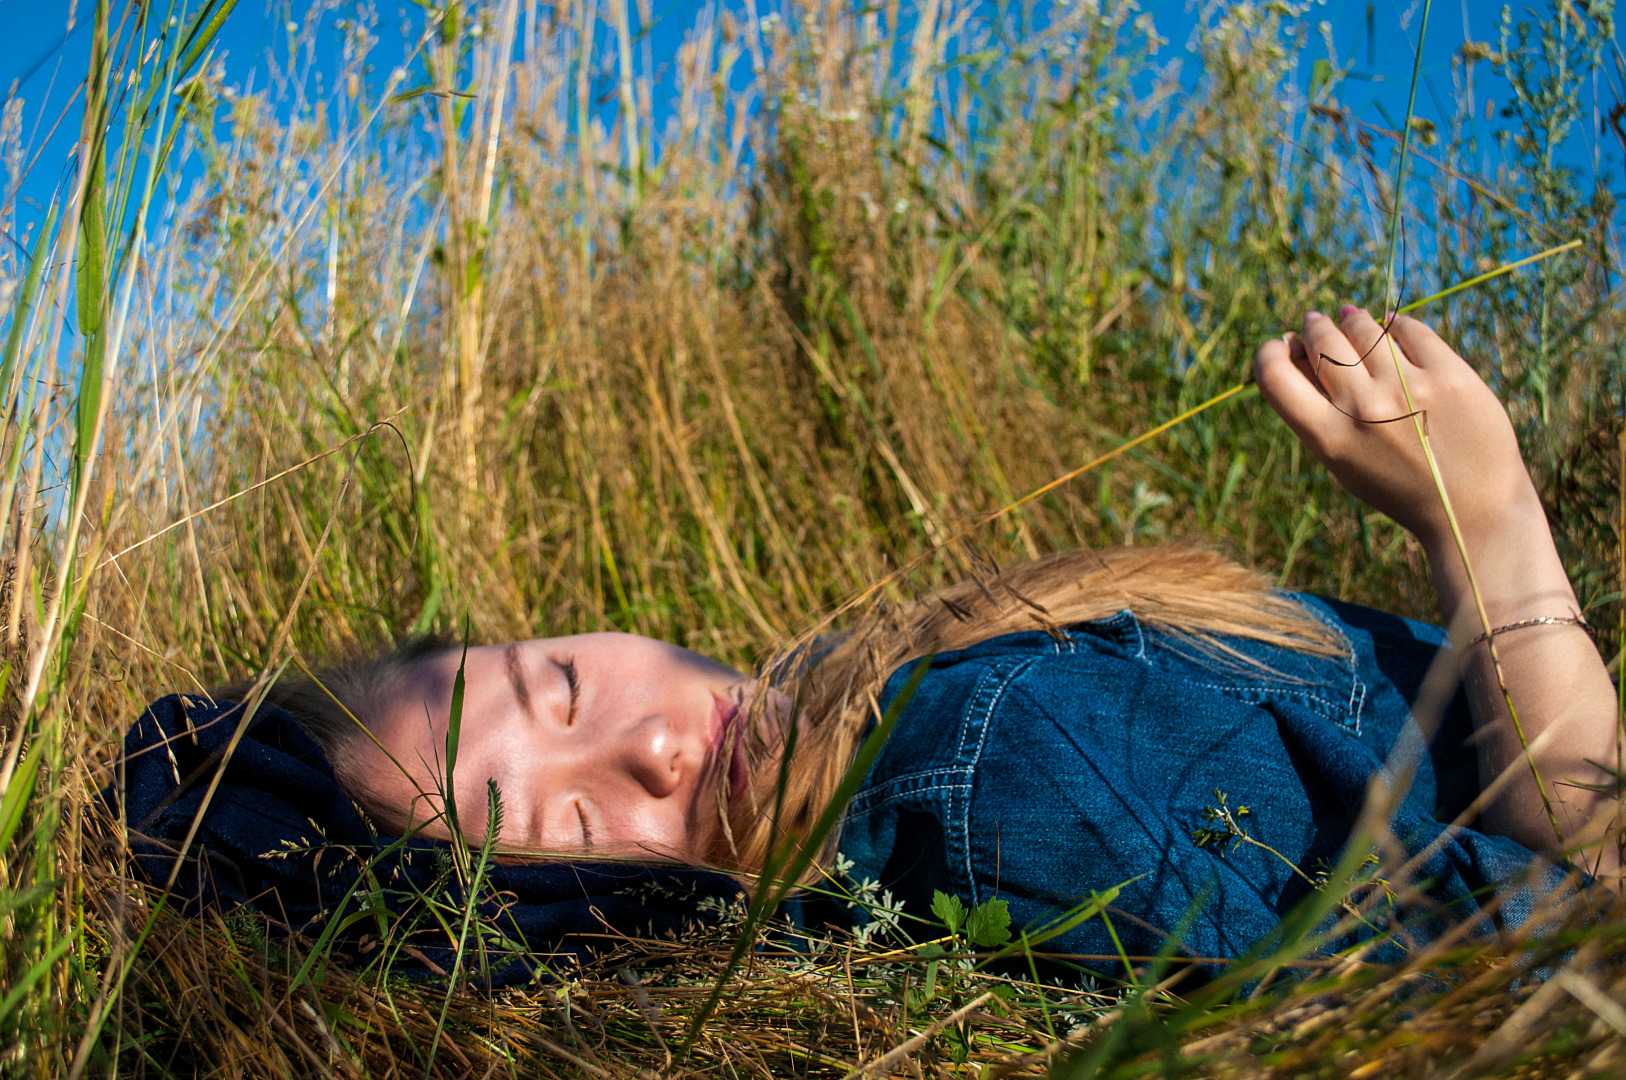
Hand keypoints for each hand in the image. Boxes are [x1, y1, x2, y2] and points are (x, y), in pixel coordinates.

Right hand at [1253, 307, 1539, 551]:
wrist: (1471, 508)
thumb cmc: (1398, 483)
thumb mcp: (1344, 460)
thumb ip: (1318, 411)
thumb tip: (1294, 348)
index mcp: (1329, 438)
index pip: (1274, 376)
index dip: (1267, 353)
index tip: (1281, 346)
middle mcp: (1364, 409)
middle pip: (1321, 341)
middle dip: (1314, 326)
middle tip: (1316, 323)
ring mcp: (1408, 388)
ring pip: (1364, 328)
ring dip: (1351, 319)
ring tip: (1350, 318)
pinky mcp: (1449, 374)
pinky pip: (1410, 330)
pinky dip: (1395, 324)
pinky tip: (1392, 328)